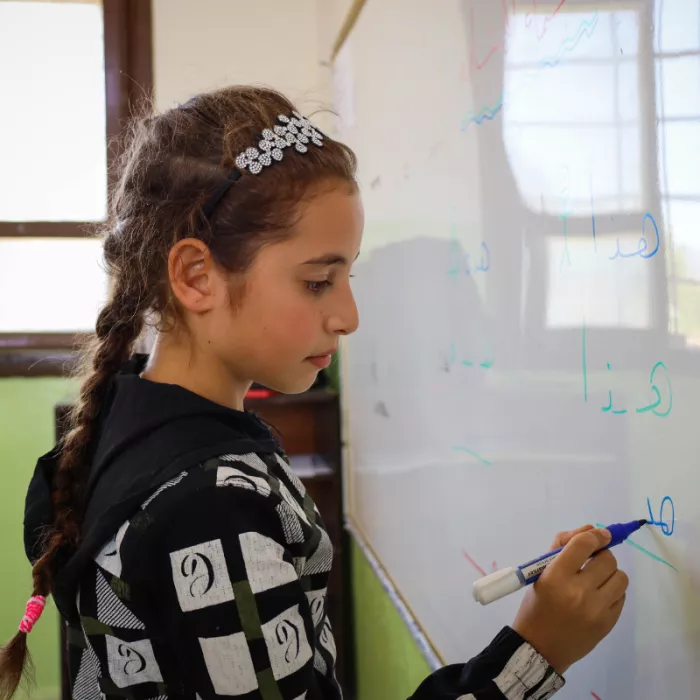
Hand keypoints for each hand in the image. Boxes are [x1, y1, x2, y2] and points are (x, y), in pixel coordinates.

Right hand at [511, 525, 628, 675]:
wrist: (540, 647)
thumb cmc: (536, 605)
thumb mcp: (540, 573)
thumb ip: (561, 547)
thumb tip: (590, 530)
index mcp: (556, 577)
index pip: (583, 545)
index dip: (594, 535)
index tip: (600, 533)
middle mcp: (578, 592)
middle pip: (607, 559)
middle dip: (601, 555)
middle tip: (592, 560)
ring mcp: (596, 610)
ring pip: (620, 577)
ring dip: (610, 573)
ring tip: (597, 579)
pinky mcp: (608, 623)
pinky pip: (622, 596)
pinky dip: (612, 591)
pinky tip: (599, 596)